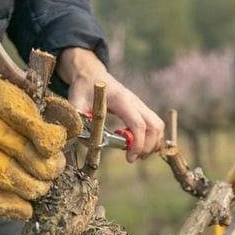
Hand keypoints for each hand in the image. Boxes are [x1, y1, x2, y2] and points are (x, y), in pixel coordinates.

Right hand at [0, 68, 80, 219]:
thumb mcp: (12, 95)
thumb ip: (47, 108)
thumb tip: (77, 127)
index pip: (22, 118)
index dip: (45, 137)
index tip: (55, 146)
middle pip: (16, 149)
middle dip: (44, 166)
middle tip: (54, 171)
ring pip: (3, 175)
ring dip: (31, 187)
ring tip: (41, 187)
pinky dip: (11, 207)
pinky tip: (26, 208)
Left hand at [57, 47, 163, 162]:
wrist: (92, 75)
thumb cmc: (84, 89)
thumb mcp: (76, 102)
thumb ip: (79, 120)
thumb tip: (85, 140)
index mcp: (121, 101)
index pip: (138, 124)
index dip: (137, 144)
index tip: (130, 158)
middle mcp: (135, 102)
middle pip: (154, 126)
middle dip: (148, 146)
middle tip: (133, 158)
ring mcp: (140, 105)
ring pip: (158, 126)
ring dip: (152, 143)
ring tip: (136, 154)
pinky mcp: (141, 109)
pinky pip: (154, 125)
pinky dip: (152, 138)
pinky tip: (137, 145)